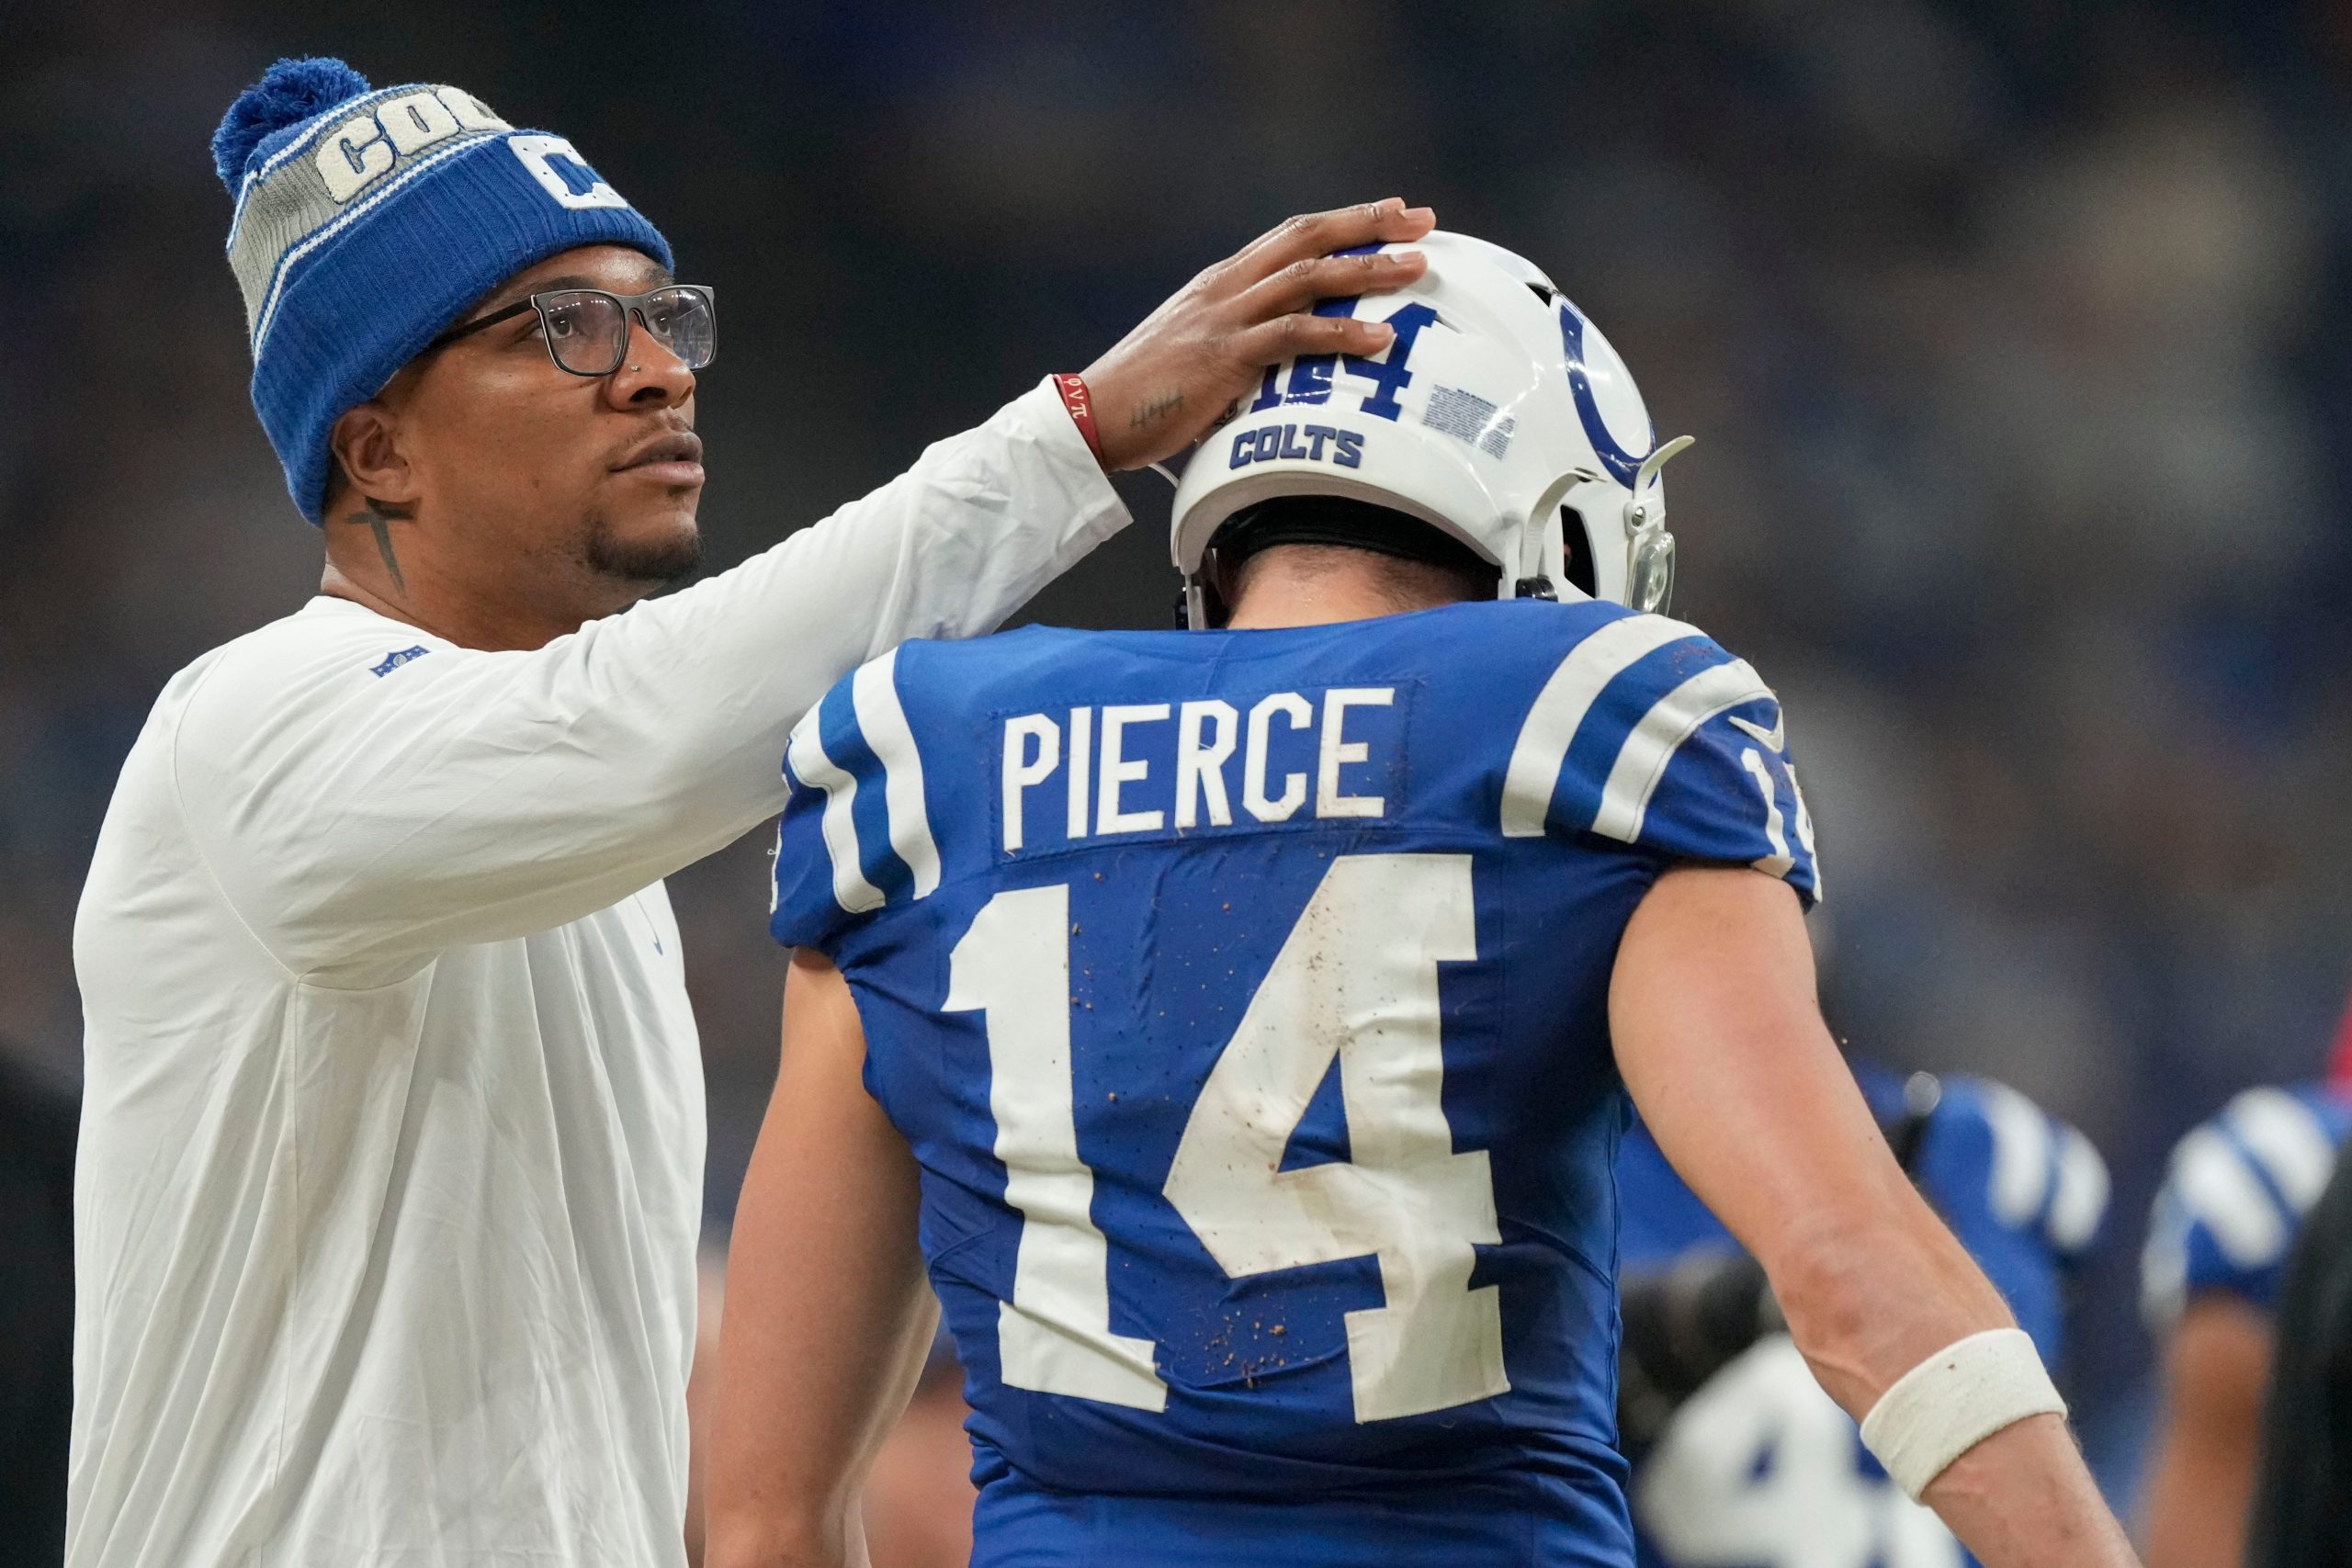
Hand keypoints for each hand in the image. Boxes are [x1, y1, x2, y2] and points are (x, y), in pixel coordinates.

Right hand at [1080, 198, 1436, 470]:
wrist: (1093, 416)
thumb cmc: (1146, 398)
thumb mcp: (1199, 357)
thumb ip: (1244, 352)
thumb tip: (1288, 375)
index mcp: (1220, 282)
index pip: (1291, 235)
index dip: (1344, 221)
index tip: (1391, 212)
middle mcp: (1226, 287)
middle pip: (1308, 238)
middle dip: (1369, 225)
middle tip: (1423, 221)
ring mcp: (1225, 318)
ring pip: (1308, 276)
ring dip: (1368, 269)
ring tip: (1417, 269)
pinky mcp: (1224, 356)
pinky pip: (1293, 334)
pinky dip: (1341, 332)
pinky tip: (1380, 337)